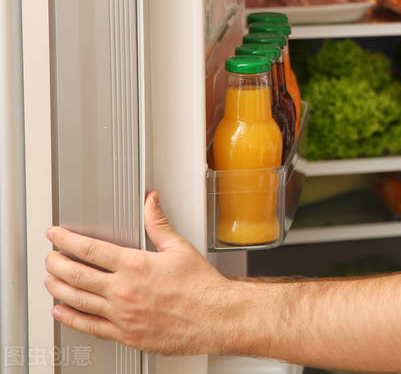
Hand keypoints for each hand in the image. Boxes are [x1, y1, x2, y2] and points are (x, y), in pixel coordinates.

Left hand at [44, 191, 229, 354]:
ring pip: (77, 300)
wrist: (214, 318)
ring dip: (58, 288)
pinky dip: (70, 317)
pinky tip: (62, 311)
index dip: (67, 240)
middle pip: (76, 275)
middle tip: (49, 257)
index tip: (56, 236)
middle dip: (56, 263)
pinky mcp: (125, 334)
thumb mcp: (180, 248)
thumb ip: (159, 223)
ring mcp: (121, 315)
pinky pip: (89, 326)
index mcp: (136, 266)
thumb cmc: (201, 287)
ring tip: (50, 280)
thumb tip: (151, 202)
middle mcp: (124, 290)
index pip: (90, 249)